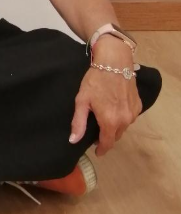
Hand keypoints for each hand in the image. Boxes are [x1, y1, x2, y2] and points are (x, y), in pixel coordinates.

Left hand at [69, 40, 142, 156]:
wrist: (115, 61)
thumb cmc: (96, 79)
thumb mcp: (82, 100)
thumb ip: (78, 122)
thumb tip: (73, 140)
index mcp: (110, 121)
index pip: (107, 143)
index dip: (102, 149)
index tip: (97, 151)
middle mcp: (125, 120)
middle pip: (115, 136)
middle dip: (107, 137)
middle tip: (97, 131)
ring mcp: (133, 113)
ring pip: (123, 127)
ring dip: (115, 126)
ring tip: (105, 118)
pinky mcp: (139, 105)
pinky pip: (130, 117)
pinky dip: (122, 117)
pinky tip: (114, 108)